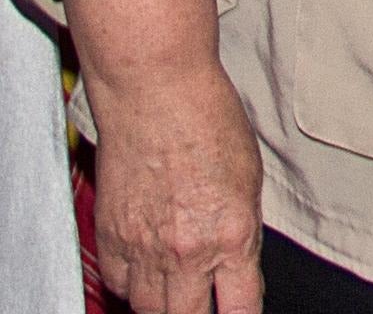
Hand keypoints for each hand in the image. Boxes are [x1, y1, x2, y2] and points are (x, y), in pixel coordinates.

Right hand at [66, 0, 262, 313]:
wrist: (156, 92)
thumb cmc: (210, 121)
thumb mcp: (249, 179)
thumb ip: (242, 230)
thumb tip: (237, 265)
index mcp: (233, 234)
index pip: (241, 308)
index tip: (241, 311)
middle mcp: (186, 251)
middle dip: (199, 313)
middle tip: (206, 299)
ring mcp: (143, 248)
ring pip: (149, 308)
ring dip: (165, 303)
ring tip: (178, 287)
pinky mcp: (111, 239)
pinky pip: (119, 284)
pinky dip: (132, 283)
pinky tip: (147, 268)